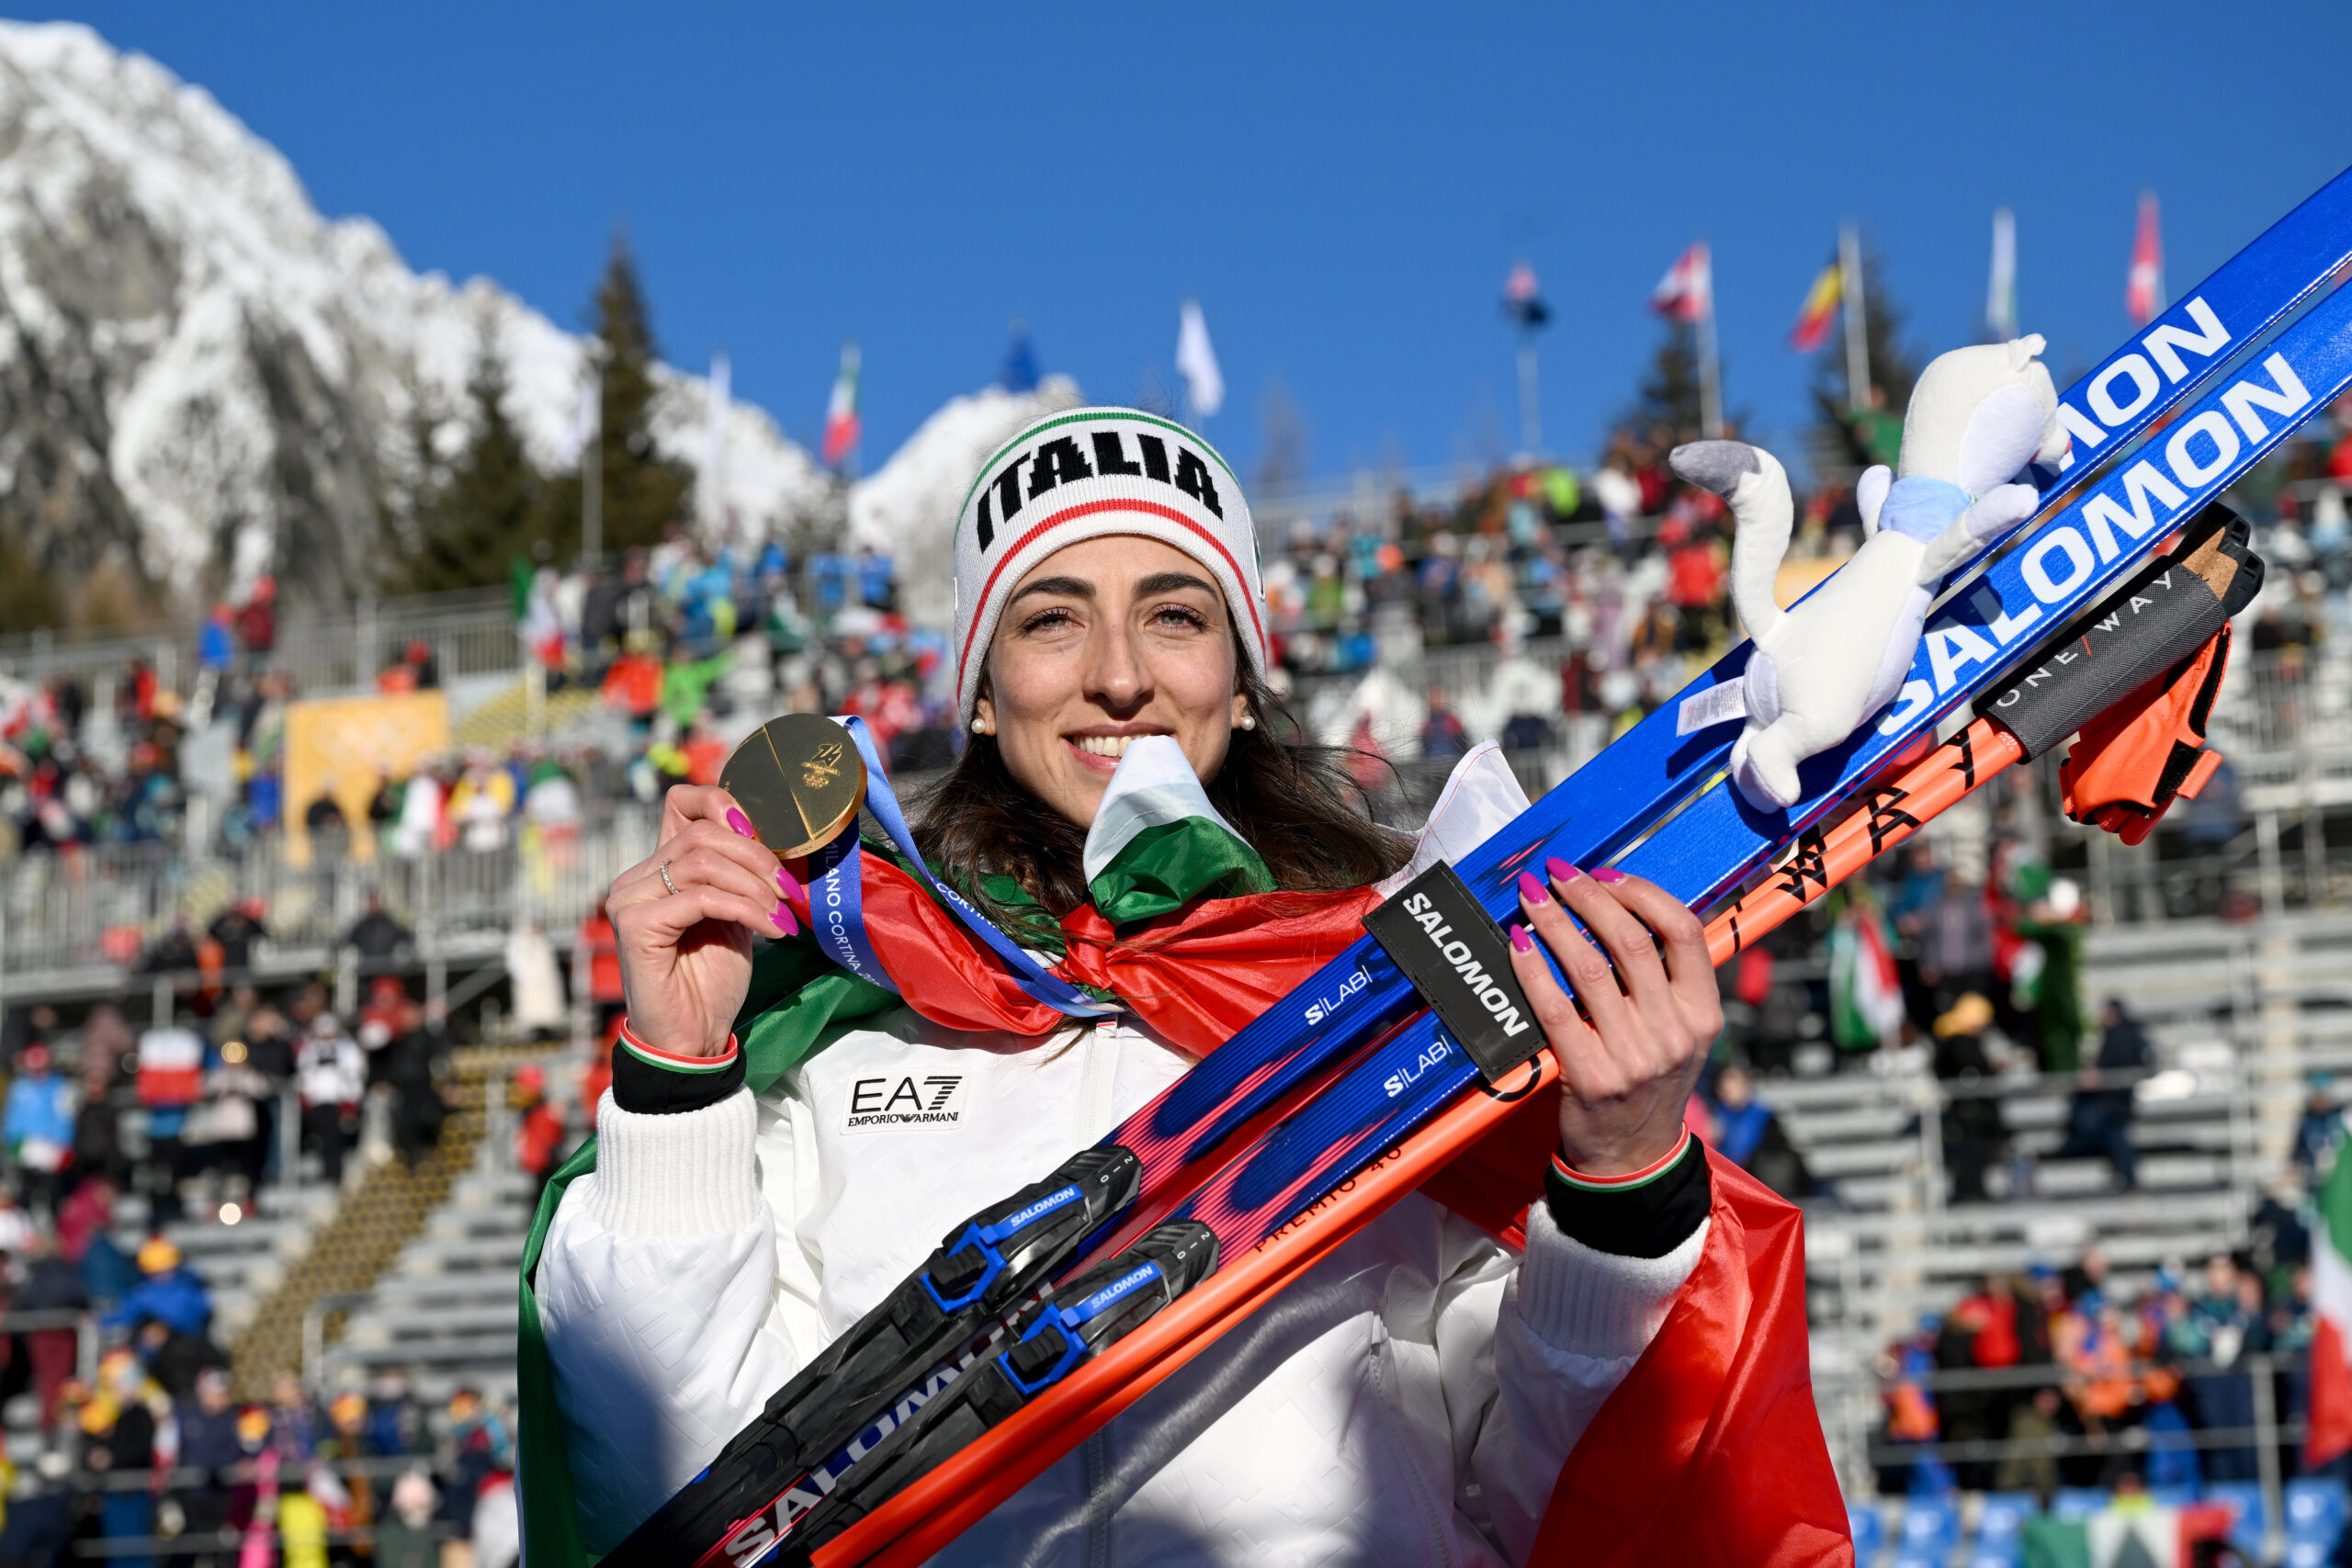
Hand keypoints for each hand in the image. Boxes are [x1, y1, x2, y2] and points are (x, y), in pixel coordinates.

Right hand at [609, 785, 801, 1056]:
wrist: (693, 1038)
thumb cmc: (712, 979)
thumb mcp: (735, 913)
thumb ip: (740, 874)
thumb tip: (771, 834)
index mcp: (658, 867)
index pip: (682, 802)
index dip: (725, 804)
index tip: (766, 837)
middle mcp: (635, 877)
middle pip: (702, 832)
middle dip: (757, 856)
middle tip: (790, 889)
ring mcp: (629, 899)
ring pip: (702, 861)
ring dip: (755, 885)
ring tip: (783, 914)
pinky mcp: (634, 925)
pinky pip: (700, 897)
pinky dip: (745, 908)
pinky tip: (771, 930)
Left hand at [1507, 861, 1720, 1175]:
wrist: (1633, 1159)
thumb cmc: (1650, 1084)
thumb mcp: (1681, 1033)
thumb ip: (1666, 980)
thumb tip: (1619, 906)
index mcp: (1702, 1014)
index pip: (1684, 931)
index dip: (1642, 892)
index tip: (1606, 874)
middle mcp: (1673, 1033)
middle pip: (1631, 941)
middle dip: (1588, 896)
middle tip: (1558, 873)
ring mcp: (1633, 1057)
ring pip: (1589, 969)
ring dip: (1554, 923)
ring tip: (1532, 898)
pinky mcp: (1591, 1078)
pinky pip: (1555, 1009)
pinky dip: (1533, 970)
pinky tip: (1518, 945)